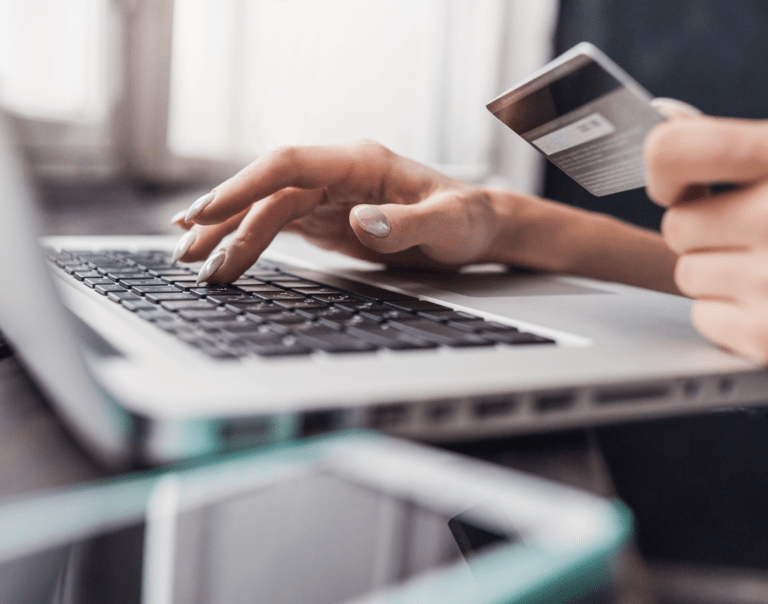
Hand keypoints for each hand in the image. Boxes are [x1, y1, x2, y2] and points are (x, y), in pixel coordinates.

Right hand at [172, 140, 500, 282]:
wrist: (476, 229)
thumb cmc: (467, 221)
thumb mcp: (448, 226)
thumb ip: (406, 225)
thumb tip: (358, 220)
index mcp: (360, 162)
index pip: (287, 165)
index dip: (243, 186)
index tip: (206, 212)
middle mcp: (337, 174)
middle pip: (266, 189)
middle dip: (223, 217)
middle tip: (185, 248)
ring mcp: (330, 196)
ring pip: (265, 208)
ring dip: (228, 232)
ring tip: (189, 258)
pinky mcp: (327, 218)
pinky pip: (278, 224)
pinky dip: (247, 237)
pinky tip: (222, 249)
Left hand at [645, 113, 767, 363]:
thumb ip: (736, 144)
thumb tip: (663, 115)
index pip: (672, 151)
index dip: (665, 170)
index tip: (679, 183)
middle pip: (678, 226)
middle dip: (709, 232)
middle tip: (762, 232)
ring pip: (688, 275)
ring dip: (722, 275)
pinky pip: (703, 317)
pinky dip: (732, 316)